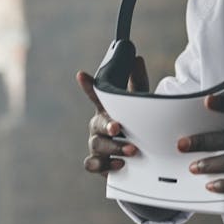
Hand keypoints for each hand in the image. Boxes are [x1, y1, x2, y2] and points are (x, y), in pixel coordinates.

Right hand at [77, 57, 148, 175]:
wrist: (141, 154)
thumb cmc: (137, 124)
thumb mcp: (141, 103)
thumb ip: (138, 82)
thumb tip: (137, 59)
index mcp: (107, 109)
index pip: (96, 95)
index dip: (88, 85)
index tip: (82, 74)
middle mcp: (98, 126)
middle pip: (96, 123)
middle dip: (107, 125)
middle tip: (119, 127)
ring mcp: (97, 145)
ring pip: (96, 145)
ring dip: (114, 147)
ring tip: (132, 150)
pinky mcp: (99, 163)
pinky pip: (92, 164)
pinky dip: (104, 165)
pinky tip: (119, 164)